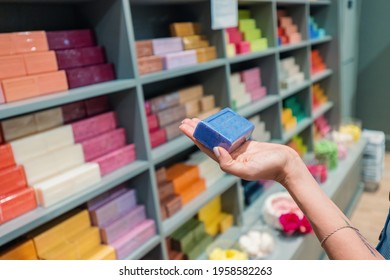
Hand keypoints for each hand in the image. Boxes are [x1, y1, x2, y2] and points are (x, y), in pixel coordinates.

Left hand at [179, 118, 298, 181]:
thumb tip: (215, 149)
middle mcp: (230, 156)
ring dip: (207, 129)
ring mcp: (238, 149)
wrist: (286, 164)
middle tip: (185, 121)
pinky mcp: (246, 144)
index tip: (184, 127)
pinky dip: (222, 128)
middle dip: (197, 131)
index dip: (194, 137)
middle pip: (209, 141)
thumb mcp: (248, 170)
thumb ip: (229, 164)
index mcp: (228, 162)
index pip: (206, 148)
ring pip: (218, 137)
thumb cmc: (269, 168)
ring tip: (196, 120)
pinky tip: (217, 122)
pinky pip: (230, 134)